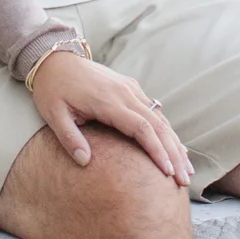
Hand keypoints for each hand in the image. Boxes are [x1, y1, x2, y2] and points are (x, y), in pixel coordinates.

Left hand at [27, 52, 193, 186]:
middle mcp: (125, 93)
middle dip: (174, 153)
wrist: (56, 59)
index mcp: (108, 101)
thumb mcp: (54, 115)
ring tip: (186, 169)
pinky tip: (175, 147)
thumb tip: (85, 162)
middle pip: (159, 125)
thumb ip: (69, 138)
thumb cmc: (53, 89)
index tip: (167, 172)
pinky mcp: (130, 88)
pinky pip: (155, 111)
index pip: (141, 128)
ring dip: (175, 143)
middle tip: (184, 179)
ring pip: (161, 118)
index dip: (157, 150)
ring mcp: (130, 89)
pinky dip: (167, 131)